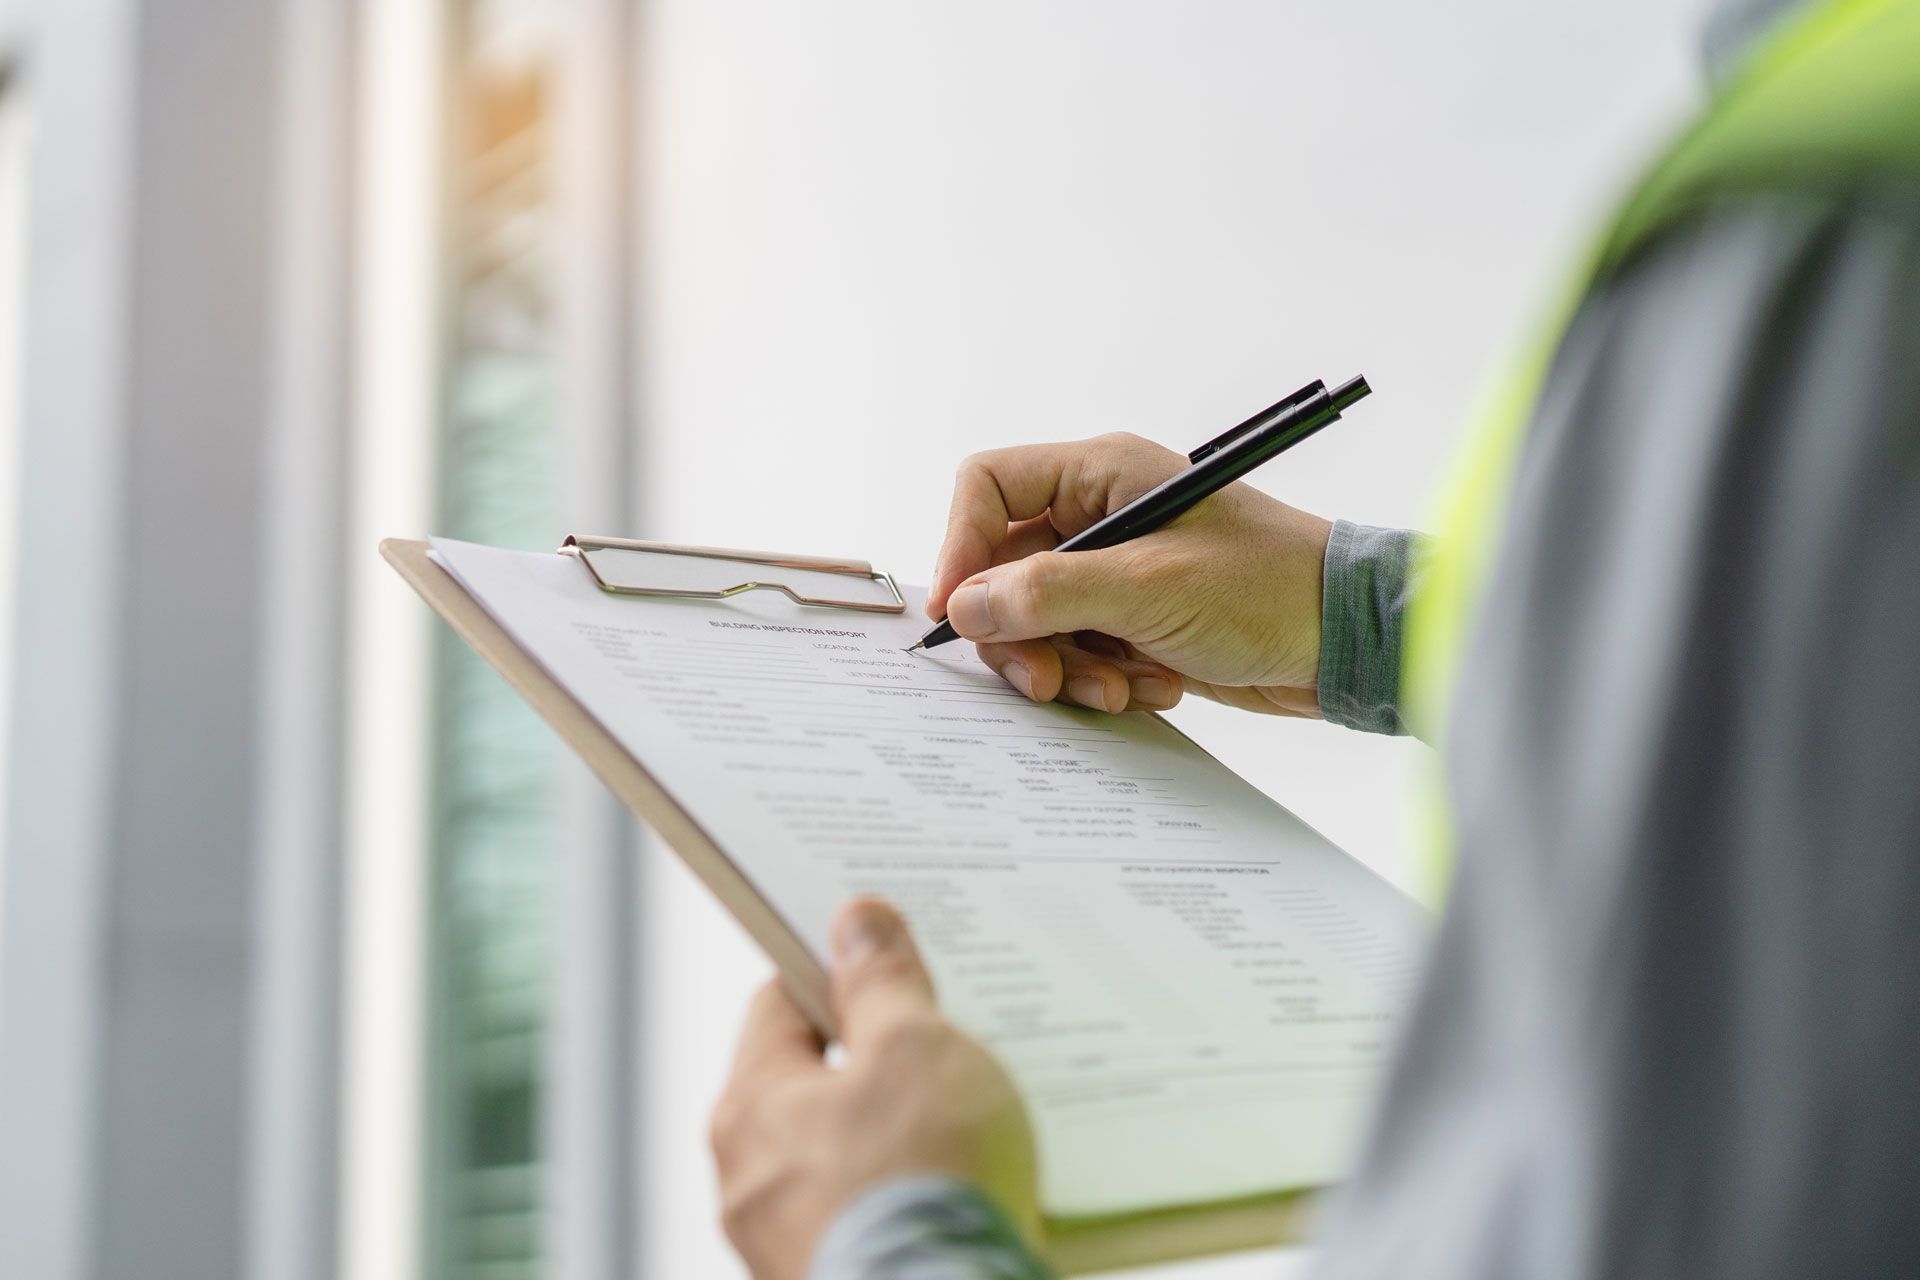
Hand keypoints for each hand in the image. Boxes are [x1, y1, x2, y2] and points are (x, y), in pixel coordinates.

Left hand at [711, 900, 1038, 1279]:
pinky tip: (967, 1197)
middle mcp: (749, 1182)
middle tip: (941, 1042)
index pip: (779, 1005)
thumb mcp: (916, 1049)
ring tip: (970, 1127)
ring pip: (842, 1163)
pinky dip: (911, 1204)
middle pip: (810, 1088)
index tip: (883, 960)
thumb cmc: (923, 1186)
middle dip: (876, 1061)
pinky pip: (871, 1222)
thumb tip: (856, 921)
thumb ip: (883, 982)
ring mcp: (786, 1247)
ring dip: (897, 1140)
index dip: (834, 973)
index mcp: (751, 1106)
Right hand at [929, 433, 1333, 716]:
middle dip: (1022, 633)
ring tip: (1120, 688)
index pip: (989, 488)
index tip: (956, 612)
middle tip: (1047, 681)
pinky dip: (1104, 679)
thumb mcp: (1148, 589)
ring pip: (1038, 621)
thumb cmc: (1268, 590)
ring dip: (1069, 666)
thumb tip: (965, 606)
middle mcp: (1102, 515)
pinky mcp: (1134, 621)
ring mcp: (1117, 571)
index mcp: (1103, 474)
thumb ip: (1047, 595)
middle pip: (1005, 569)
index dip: (960, 547)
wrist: (1345, 642)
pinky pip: (1080, 652)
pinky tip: (1154, 686)